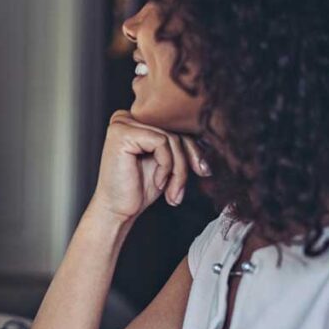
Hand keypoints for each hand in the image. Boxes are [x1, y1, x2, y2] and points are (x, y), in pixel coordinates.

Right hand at [91, 110, 209, 221]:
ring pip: (171, 138)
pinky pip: (162, 142)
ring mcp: (122, 123)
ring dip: (178, 170)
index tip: (202, 171)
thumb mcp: (166, 162)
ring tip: (171, 191)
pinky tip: (157, 182)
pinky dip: (166, 166)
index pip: (175, 126)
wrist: (117, 211)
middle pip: (175, 131)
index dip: (193, 150)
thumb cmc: (137, 189)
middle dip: (185, 163)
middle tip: (181, 189)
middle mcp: (126, 117)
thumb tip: (211, 136)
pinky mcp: (122, 133)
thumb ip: (179, 144)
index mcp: (135, 121)